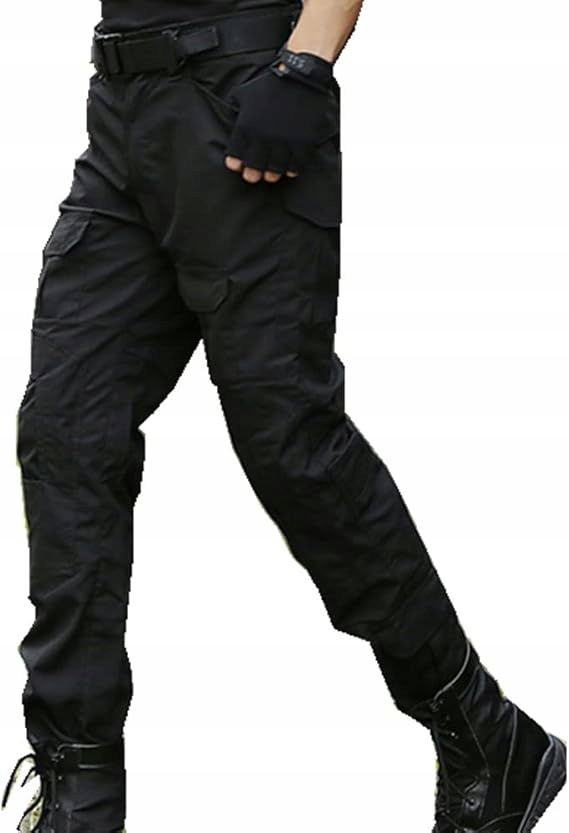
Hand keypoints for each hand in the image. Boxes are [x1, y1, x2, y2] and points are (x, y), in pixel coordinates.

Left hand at [223, 66, 331, 183]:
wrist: (300, 76)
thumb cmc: (272, 84)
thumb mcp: (245, 93)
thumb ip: (235, 107)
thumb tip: (228, 113)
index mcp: (246, 127)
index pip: (235, 157)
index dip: (236, 163)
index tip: (238, 165)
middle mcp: (263, 138)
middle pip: (254, 169)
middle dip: (252, 174)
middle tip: (254, 175)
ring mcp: (284, 142)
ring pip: (275, 170)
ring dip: (271, 174)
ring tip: (271, 173)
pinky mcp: (302, 143)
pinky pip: (295, 166)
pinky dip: (291, 169)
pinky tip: (289, 167)